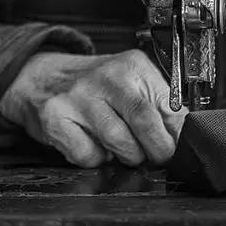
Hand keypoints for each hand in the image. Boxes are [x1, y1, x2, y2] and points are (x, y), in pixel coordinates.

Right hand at [0, 49, 184, 167]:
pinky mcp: (56, 118)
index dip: (176, 133)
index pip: (168, 104)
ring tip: (125, 149)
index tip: (178, 146)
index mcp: (132, 65)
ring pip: (118, 142)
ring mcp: (79, 97)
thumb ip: (158, 103)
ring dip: (128, 155)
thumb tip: (184, 133)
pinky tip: (94, 145)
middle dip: (158, 149)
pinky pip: (88, 155)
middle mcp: (106, 77)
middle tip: (158, 156)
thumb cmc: (93, 85)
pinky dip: (96, 159)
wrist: (41, 77)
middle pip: (145, 120)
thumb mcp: (130, 82)